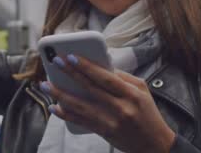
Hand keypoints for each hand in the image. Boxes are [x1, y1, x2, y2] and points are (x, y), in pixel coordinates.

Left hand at [40, 55, 175, 152]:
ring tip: (46, 84)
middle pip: (90, 88)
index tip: (72, 56)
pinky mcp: (104, 132)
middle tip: (55, 62)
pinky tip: (54, 107)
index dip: (87, 67)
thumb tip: (101, 64)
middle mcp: (121, 108)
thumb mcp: (142, 90)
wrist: (155, 144)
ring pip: (80, 106)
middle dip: (70, 73)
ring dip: (60, 94)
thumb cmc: (147, 113)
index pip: (105, 78)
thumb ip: (122, 77)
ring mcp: (111, 122)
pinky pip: (81, 121)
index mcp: (131, 94)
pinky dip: (66, 114)